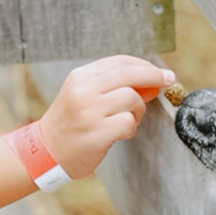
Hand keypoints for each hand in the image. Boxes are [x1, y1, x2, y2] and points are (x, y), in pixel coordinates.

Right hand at [39, 55, 174, 178]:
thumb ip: (113, 86)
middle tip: (169, 80)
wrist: (46, 152)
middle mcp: (83, 91)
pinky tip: (119, 134)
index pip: (119, 62)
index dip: (144, 65)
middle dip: (154, 76)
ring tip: (127, 121)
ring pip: (131, 99)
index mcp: (80, 77)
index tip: (161, 72)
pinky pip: (128, 123)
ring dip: (137, 111)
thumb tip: (153, 81)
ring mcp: (89, 112)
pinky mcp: (96, 133)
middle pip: (128, 74)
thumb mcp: (84, 96)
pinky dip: (130, 128)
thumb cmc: (71, 123)